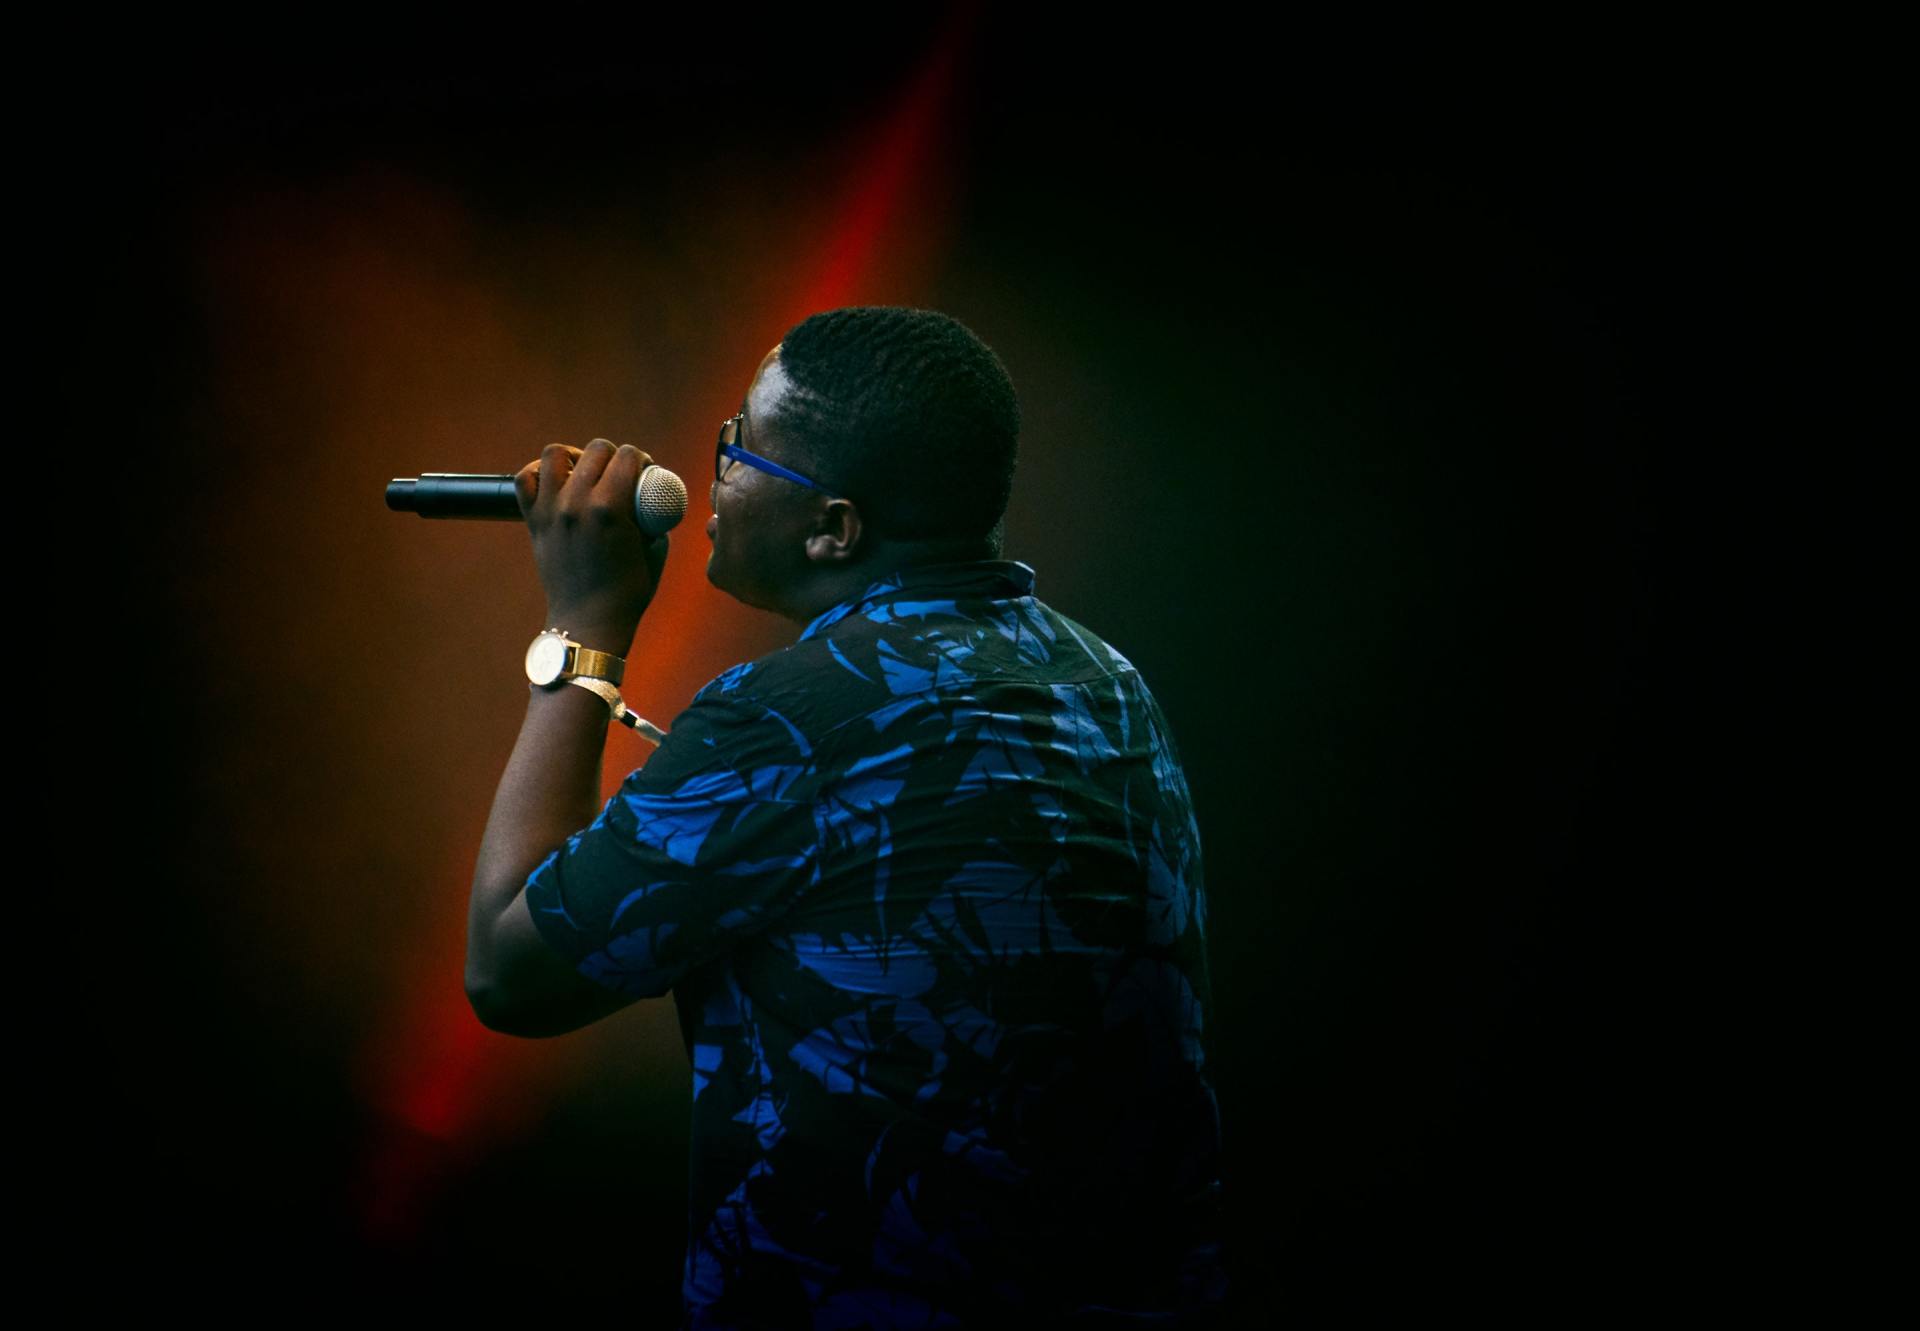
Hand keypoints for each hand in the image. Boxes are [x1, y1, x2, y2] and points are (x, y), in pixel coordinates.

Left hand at [515, 439, 669, 650]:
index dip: (642, 458)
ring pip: (555, 454)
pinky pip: (525, 479)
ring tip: (584, 471)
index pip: (628, 456)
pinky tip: (555, 482)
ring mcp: (551, 510)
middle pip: (596, 450)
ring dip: (574, 456)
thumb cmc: (628, 592)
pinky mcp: (534, 521)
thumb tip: (652, 496)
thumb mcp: (654, 550)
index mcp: (610, 509)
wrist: (589, 622)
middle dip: (614, 455)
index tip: (644, 471)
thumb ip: (653, 517)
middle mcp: (577, 503)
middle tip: (619, 474)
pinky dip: (538, 474)